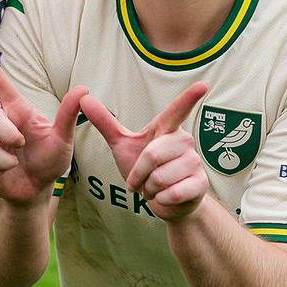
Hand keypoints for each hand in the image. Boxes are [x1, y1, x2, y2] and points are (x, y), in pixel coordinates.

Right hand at [0, 41, 86, 206]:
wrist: (36, 190)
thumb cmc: (50, 160)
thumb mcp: (63, 139)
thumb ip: (68, 115)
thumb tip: (84, 89)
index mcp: (17, 111)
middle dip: (6, 134)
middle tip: (21, 146)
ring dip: (4, 159)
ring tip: (15, 165)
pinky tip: (3, 175)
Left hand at [80, 83, 208, 220]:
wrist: (166, 202)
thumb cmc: (146, 169)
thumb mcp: (122, 144)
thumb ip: (104, 122)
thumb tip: (84, 98)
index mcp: (166, 129)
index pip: (177, 111)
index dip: (190, 98)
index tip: (202, 85)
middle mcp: (184, 141)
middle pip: (152, 156)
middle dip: (138, 174)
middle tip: (141, 180)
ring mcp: (195, 162)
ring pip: (160, 178)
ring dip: (149, 188)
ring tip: (154, 187)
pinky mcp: (200, 183)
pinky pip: (171, 193)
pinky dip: (159, 200)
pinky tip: (165, 197)